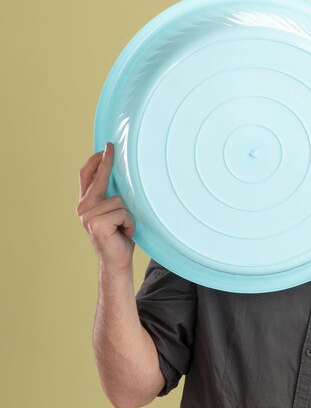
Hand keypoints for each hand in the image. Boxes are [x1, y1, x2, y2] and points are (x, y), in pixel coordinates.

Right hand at [76, 143, 135, 271]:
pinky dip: (129, 223)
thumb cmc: (120, 236)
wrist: (117, 261)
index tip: (106, 148)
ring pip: (119, 200)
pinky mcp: (98, 225)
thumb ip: (111, 197)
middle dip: (106, 162)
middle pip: (98, 179)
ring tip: (124, 227)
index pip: (87, 176)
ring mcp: (88, 217)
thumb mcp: (115, 213)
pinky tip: (124, 233)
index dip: (95, 161)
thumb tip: (123, 174)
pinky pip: (123, 213)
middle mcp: (83, 208)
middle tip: (111, 147)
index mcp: (86, 204)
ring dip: (128, 215)